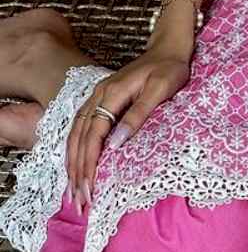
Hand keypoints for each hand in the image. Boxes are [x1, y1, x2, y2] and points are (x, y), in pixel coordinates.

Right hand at [64, 46, 190, 213]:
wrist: (168, 49)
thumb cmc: (170, 69)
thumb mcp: (161, 89)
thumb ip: (139, 114)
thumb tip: (116, 143)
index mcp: (111, 93)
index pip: (93, 135)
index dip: (88, 164)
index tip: (89, 190)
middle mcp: (98, 95)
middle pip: (79, 138)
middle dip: (76, 172)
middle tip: (79, 202)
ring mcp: (96, 97)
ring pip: (75, 134)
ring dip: (72, 165)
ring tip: (73, 193)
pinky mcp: (100, 100)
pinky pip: (80, 128)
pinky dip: (74, 151)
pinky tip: (75, 167)